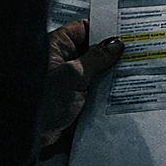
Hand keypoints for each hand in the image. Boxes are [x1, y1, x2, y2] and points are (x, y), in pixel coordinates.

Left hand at [36, 20, 123, 147]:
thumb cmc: (42, 103)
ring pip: (95, 67)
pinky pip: (94, 84)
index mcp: (55, 47)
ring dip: (110, 69)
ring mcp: (68, 78)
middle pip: (91, 47)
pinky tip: (122, 85)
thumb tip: (116, 44)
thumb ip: (96, 58)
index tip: (124, 31)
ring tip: (134, 67)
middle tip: (135, 49)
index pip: (83, 28)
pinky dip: (107, 85)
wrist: (30, 137)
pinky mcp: (74, 94)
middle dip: (111, 50)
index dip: (102, 28)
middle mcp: (62, 59)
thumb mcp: (73, 76)